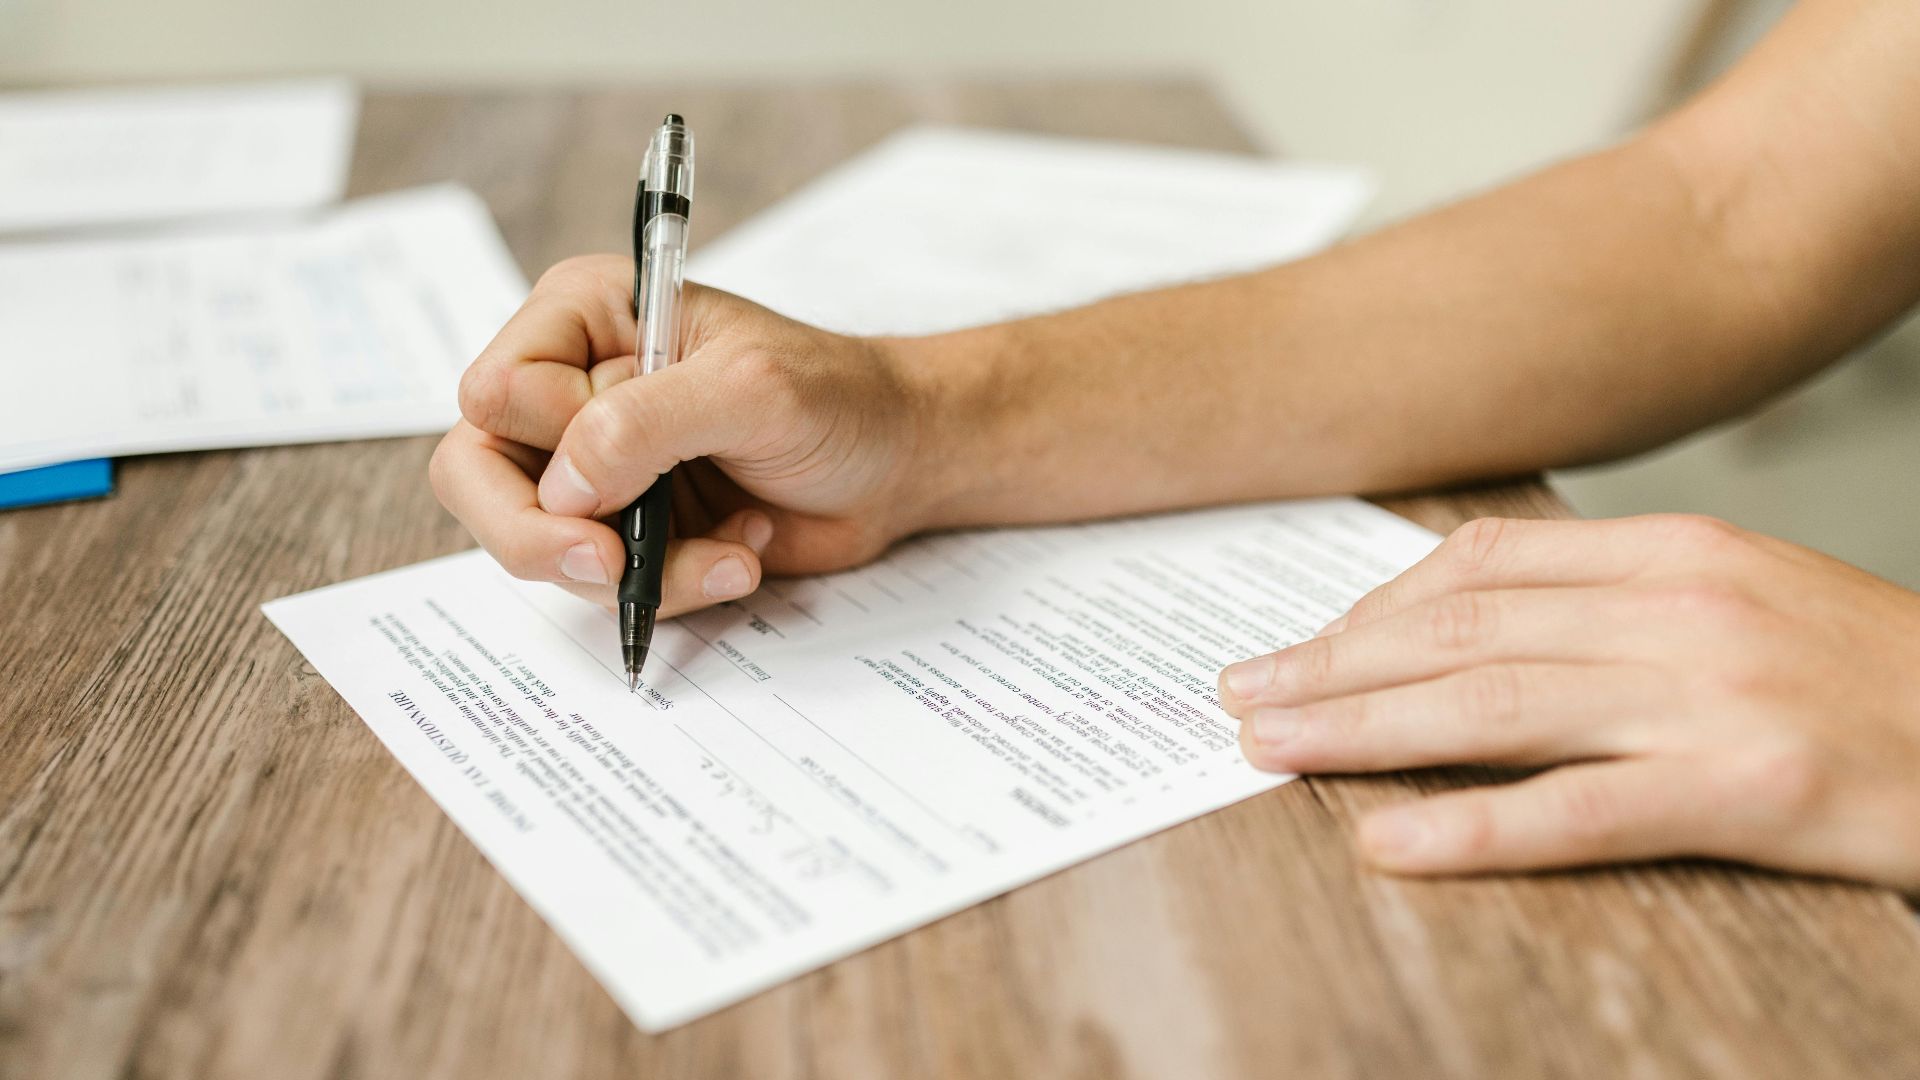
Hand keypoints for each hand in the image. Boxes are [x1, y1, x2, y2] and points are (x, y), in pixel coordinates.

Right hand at [431, 255, 936, 614]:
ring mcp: (596, 465)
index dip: (546, 449)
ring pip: (542, 545)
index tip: (618, 480)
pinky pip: (604, 585)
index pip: (493, 396)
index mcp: (582, 318)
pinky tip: (742, 553)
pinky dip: (674, 588)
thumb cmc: (835, 396)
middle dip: (546, 540)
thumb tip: (561, 488)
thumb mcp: (749, 389)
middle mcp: (571, 388)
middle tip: (611, 567)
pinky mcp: (629, 527)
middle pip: (478, 478)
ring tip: (733, 548)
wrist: (897, 461)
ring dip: (641, 571)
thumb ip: (644, 424)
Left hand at [1217, 514, 1919, 891]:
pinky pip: (1580, 811)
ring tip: (1268, 748)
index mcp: (1680, 551)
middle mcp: (1686, 606)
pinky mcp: (1752, 789)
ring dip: (1362, 729)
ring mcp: (1717, 694)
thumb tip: (1473, 627)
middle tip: (1241, 696)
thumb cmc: (1875, 684)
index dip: (1374, 608)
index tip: (1301, 644)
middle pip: (1465, 629)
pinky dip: (1473, 829)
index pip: (1487, 564)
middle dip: (1335, 665)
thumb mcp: (1746, 602)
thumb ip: (1616, 603)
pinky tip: (1390, 843)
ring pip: (1494, 705)